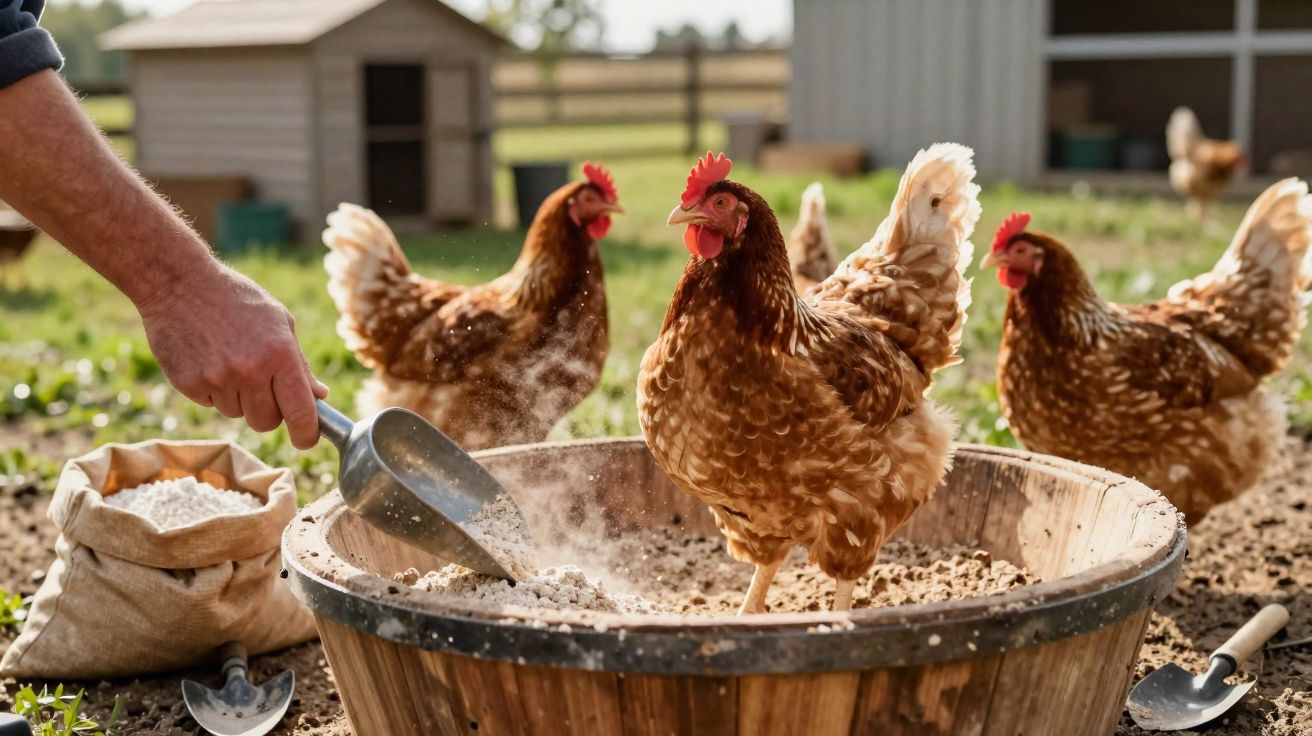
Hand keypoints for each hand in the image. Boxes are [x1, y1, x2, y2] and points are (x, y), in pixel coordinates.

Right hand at [137, 261, 328, 449]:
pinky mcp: (190, 384)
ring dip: (239, 398)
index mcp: (280, 355)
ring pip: (237, 414)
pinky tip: (208, 359)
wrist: (178, 283)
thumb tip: (319, 396)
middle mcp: (250, 371)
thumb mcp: (279, 320)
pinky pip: (211, 404)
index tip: (306, 439)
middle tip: (262, 387)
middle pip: (267, 422)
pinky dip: (213, 391)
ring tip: (230, 361)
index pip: (300, 412)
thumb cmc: (236, 299)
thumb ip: (300, 363)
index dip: (307, 433)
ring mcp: (218, 380)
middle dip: (269, 412)